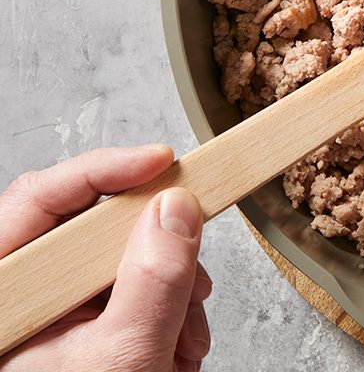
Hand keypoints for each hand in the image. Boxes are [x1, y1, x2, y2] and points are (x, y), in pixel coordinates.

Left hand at [0, 145, 210, 371]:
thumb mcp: (124, 358)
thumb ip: (154, 279)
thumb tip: (176, 209)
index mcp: (1, 298)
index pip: (40, 199)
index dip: (106, 170)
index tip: (165, 162)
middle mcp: (15, 301)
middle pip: (88, 232)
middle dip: (156, 251)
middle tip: (194, 269)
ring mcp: (43, 320)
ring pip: (114, 266)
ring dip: (168, 293)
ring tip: (185, 339)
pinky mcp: (71, 334)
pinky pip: (122, 298)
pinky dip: (160, 315)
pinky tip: (174, 348)